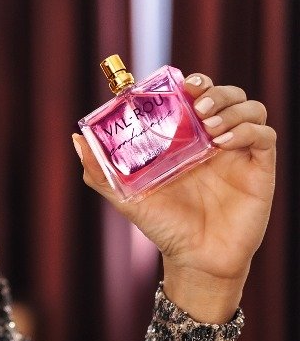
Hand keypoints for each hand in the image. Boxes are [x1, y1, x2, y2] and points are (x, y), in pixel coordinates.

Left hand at [73, 73, 275, 321]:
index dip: (192, 81)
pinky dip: (247, 130)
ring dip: (231, 106)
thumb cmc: (164, 226)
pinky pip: (264, 136)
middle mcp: (214, 140)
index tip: (180, 84)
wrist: (195, 259)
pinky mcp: (259, 169)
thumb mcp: (126, 197)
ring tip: (209, 125)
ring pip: (250, 107)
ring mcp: (238, 153)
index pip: (196, 94)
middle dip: (214, 89)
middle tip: (196, 103)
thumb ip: (101, 170)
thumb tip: (76, 138)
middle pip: (226, 94)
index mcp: (186, 139)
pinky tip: (223, 143)